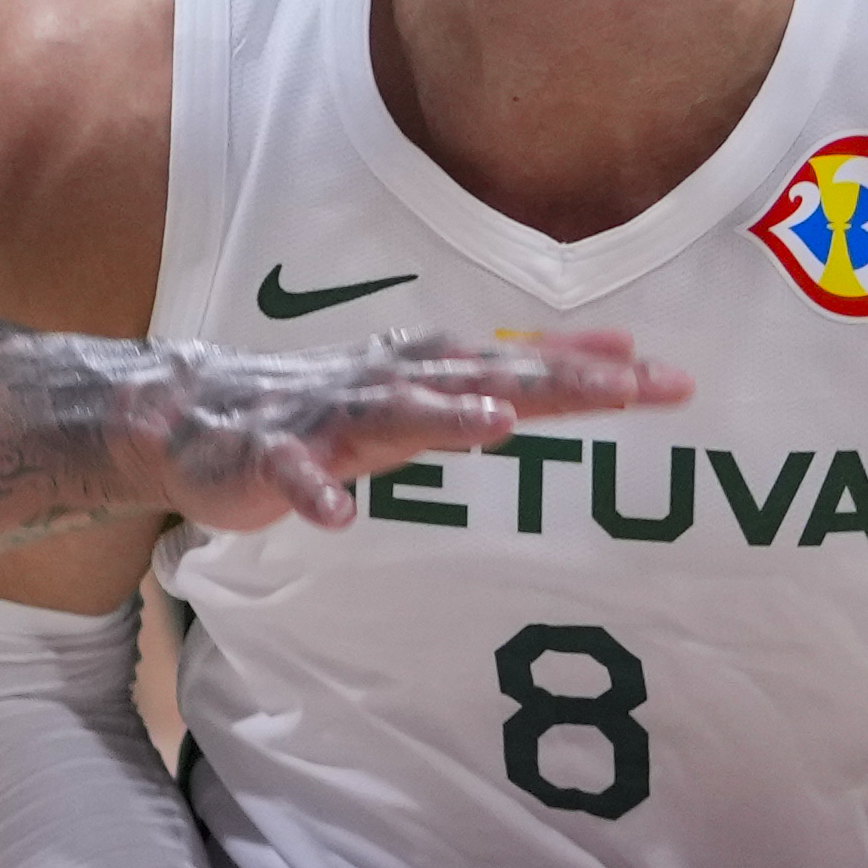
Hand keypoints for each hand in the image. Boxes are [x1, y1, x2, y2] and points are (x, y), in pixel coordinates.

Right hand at [137, 330, 686, 533]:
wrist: (193, 412)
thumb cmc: (332, 403)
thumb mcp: (434, 384)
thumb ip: (521, 369)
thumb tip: (621, 348)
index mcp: (431, 369)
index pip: (527, 364)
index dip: (597, 370)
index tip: (673, 380)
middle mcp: (389, 381)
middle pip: (481, 378)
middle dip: (553, 380)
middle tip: (626, 386)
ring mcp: (328, 416)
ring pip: (391, 413)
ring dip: (443, 416)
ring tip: (498, 424)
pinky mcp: (270, 456)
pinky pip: (294, 476)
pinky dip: (315, 493)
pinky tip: (338, 519)